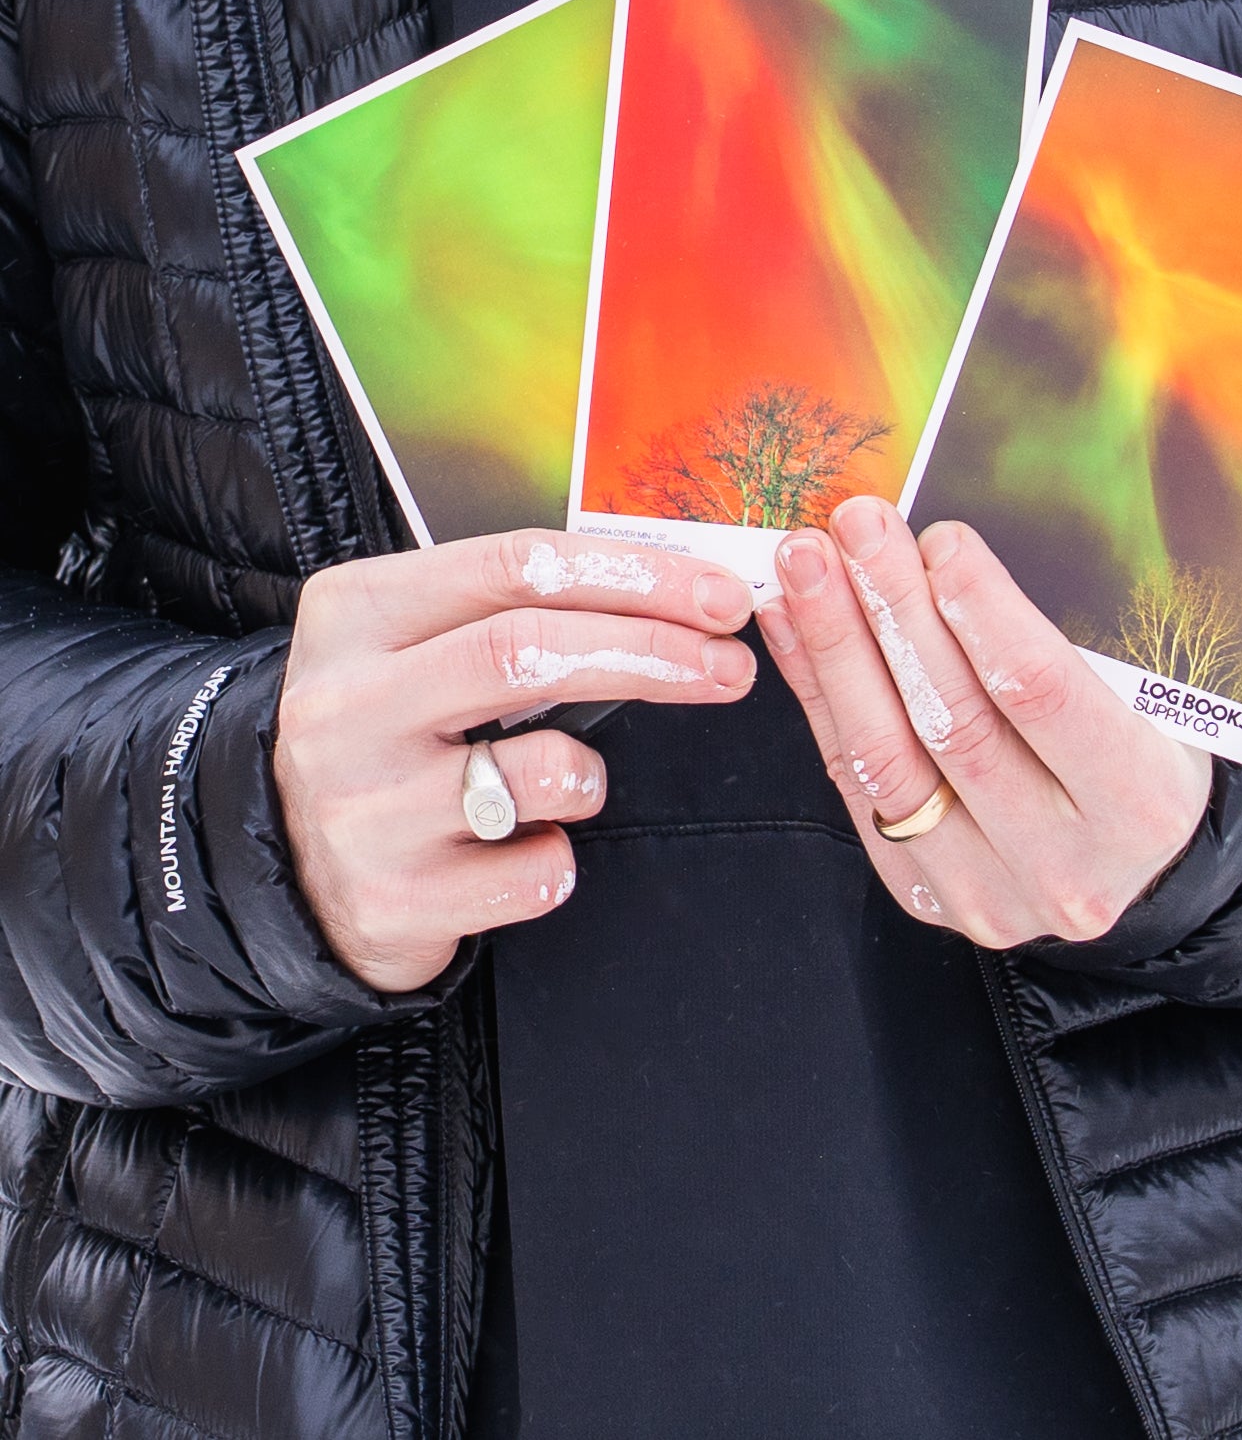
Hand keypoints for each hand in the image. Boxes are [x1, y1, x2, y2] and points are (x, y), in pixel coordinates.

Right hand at [275, 529, 756, 990]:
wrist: (284, 867)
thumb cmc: (390, 734)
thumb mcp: (414, 644)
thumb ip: (514, 607)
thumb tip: (677, 589)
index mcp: (357, 613)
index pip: (517, 566)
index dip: (636, 575)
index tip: (720, 595)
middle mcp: (346, 704)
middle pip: (529, 650)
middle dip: (655, 652)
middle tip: (733, 666)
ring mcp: (362, 807)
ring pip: (539, 770)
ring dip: (591, 774)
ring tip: (577, 783)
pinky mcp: (392, 899)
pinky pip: (534, 873)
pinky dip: (557, 858)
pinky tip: (524, 851)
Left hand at [756, 499, 1210, 947]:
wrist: (1137, 876)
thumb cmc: (1142, 759)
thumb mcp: (1144, 699)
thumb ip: (1062, 638)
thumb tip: (947, 550)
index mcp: (1139, 802)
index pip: (1046, 693)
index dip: (984, 611)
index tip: (940, 541)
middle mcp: (1063, 863)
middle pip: (954, 721)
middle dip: (895, 610)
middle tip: (856, 528)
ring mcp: (987, 891)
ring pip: (888, 758)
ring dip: (837, 648)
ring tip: (806, 566)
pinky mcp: (924, 895)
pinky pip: (853, 784)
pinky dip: (818, 696)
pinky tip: (793, 626)